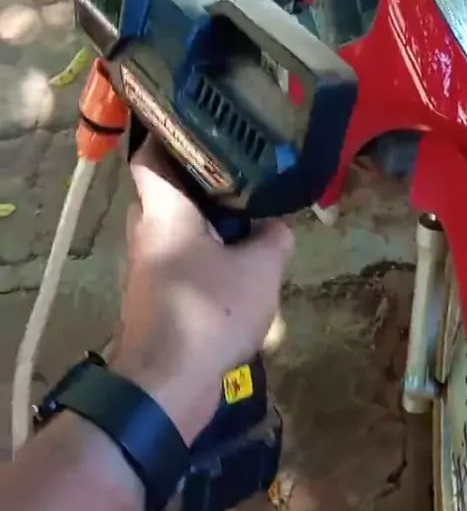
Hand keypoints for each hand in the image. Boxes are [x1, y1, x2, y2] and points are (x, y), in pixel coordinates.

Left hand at [111, 138, 293, 443]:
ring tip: (246, 218)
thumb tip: (277, 227)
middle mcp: (145, 232)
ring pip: (173, 229)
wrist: (169, 384)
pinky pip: (178, 260)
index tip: (199, 126)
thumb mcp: (260, 270)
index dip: (168, 136)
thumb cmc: (210, 312)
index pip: (149, 157)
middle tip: (238, 174)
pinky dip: (202, 255)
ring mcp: (146, 266)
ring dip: (203, 223)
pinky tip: (237, 264)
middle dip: (198, 183)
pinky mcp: (154, 296)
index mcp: (162, 211)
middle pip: (164, 192)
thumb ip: (274, 239)